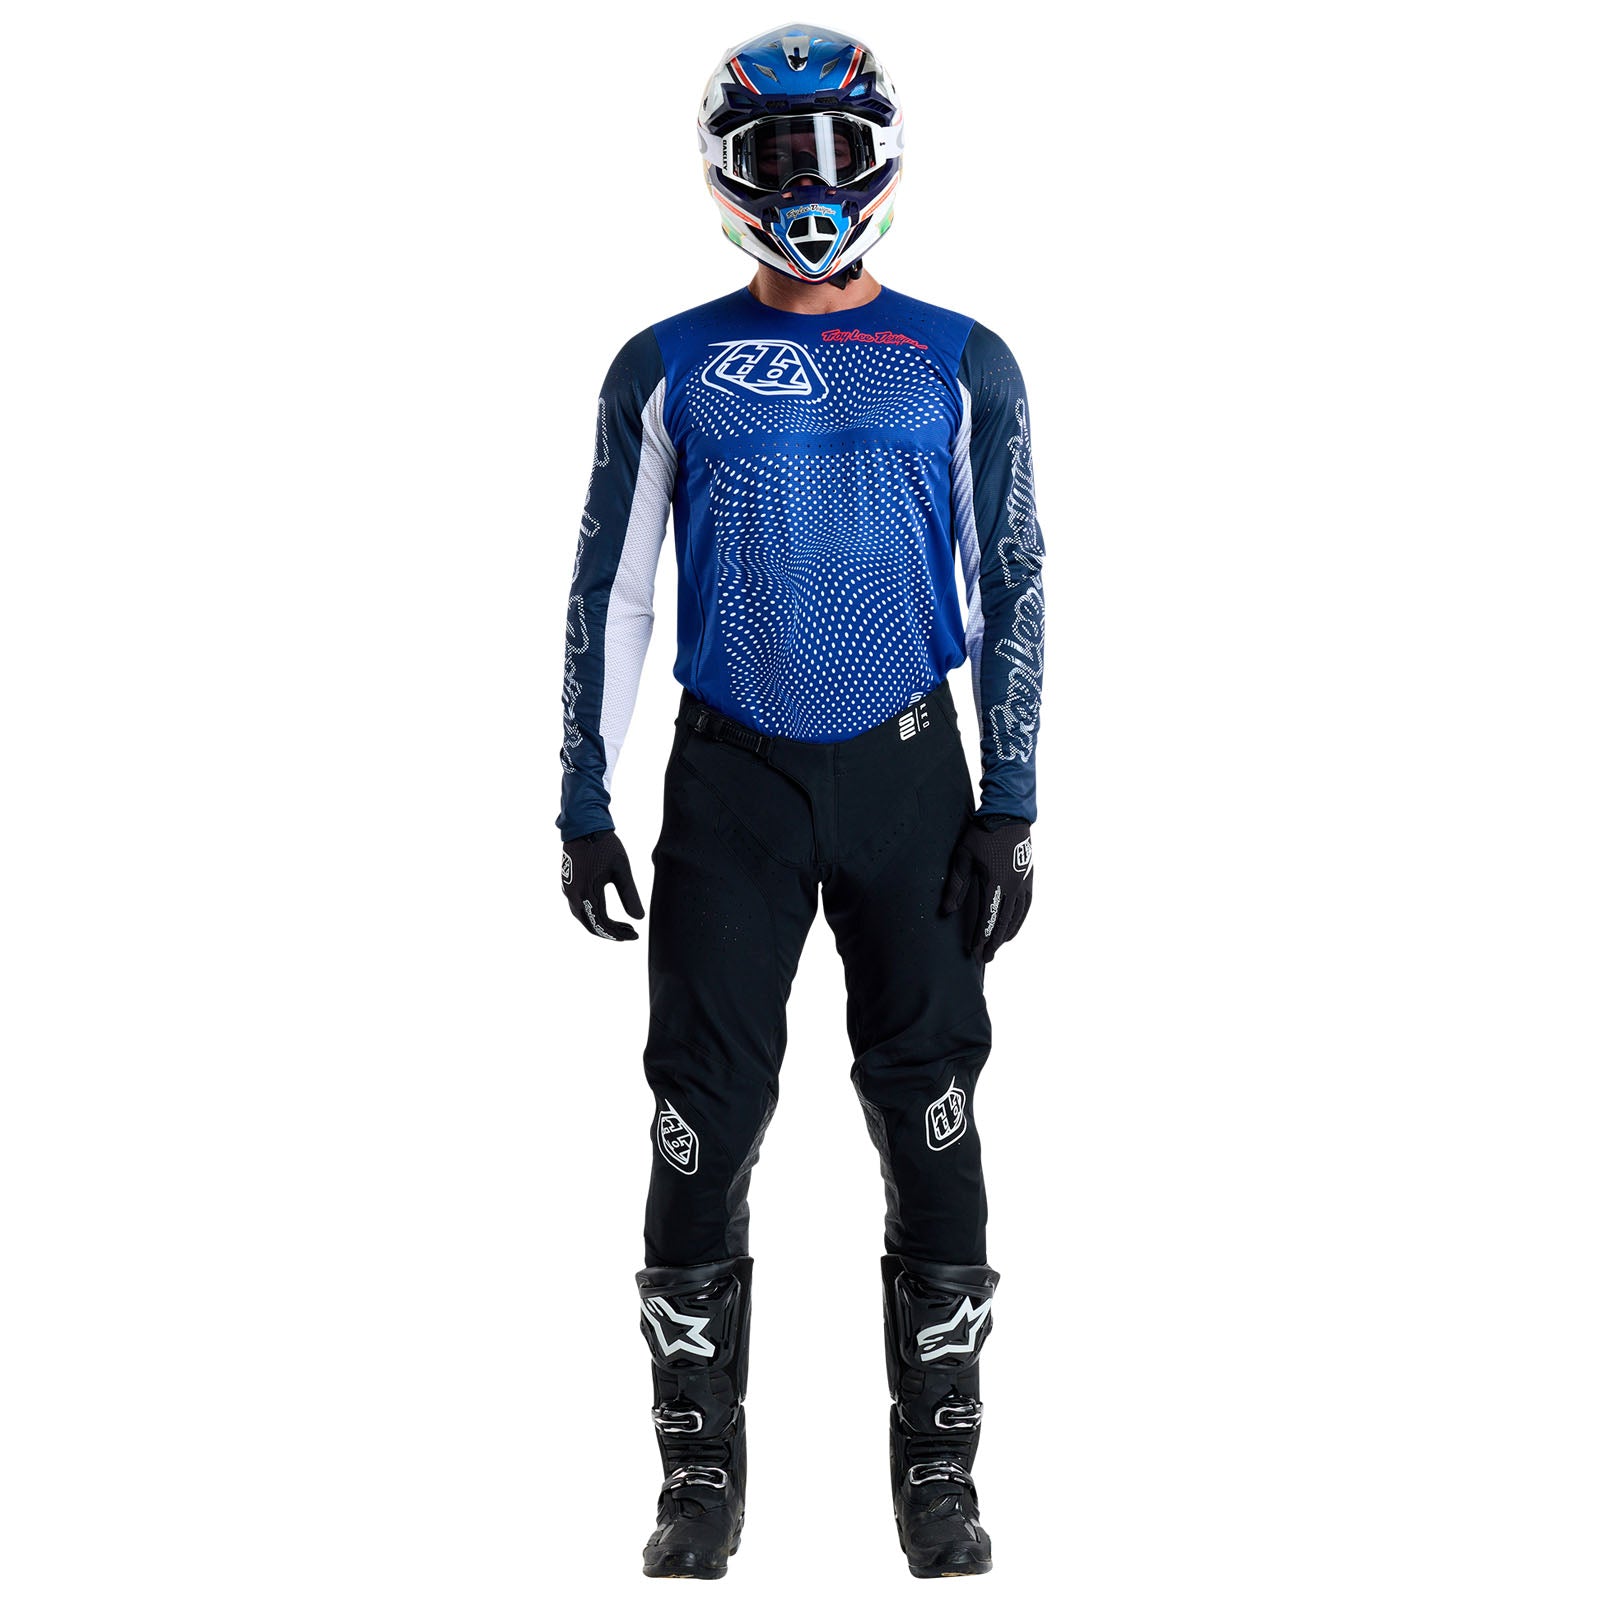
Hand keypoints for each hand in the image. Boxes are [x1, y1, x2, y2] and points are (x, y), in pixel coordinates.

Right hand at [561, 830, 645, 940]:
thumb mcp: (622, 870)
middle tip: (628, 933)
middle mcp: (574, 895)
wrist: (583, 826)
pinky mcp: (568, 884)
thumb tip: (639, 918)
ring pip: (583, 917)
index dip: (619, 934)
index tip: (635, 935)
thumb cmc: (605, 845)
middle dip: (610, 933)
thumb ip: (630, 895)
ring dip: (600, 924)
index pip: (603, 924)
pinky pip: (578, 908)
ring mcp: (568, 890)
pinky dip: (592, 914)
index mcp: (587, 893)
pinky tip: (605, 912)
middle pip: (591, 925)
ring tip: (620, 925)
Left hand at [938, 816, 1033, 963]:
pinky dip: (1020, 919)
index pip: (987, 917)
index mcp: (994, 882)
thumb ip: (956, 885)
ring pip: (1017, 916)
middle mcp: (1012, 886)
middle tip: (986, 958)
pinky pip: (1027, 905)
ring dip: (1007, 933)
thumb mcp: (963, 857)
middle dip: (993, 942)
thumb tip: (947, 911)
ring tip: (998, 946)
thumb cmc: (982, 833)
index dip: (980, 937)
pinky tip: (1014, 926)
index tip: (974, 951)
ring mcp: (1023, 882)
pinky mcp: (1029, 877)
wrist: (1008, 814)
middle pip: (1003, 922)